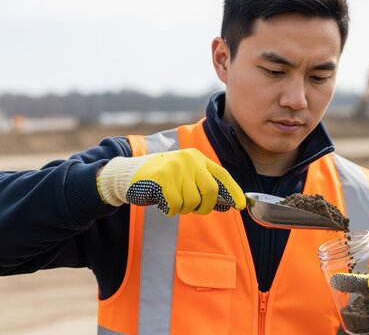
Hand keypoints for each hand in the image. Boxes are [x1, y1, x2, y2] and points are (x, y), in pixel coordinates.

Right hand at [97, 148, 244, 215]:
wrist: (128, 174)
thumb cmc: (161, 179)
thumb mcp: (184, 175)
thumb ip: (203, 185)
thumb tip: (226, 203)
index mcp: (197, 158)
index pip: (222, 175)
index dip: (234, 191)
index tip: (241, 205)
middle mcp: (189, 160)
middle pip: (210, 191)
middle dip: (205, 207)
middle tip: (194, 209)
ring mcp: (175, 168)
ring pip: (191, 201)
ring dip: (182, 208)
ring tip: (172, 200)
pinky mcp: (162, 178)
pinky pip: (175, 205)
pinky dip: (170, 210)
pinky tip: (161, 202)